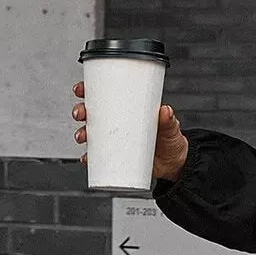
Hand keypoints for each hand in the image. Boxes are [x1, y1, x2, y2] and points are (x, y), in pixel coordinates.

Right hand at [71, 82, 189, 182]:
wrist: (174, 164)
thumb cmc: (170, 140)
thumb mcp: (171, 128)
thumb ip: (169, 120)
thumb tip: (166, 110)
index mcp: (127, 109)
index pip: (104, 95)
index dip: (88, 90)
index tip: (81, 90)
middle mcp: (117, 123)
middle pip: (92, 113)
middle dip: (81, 111)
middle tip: (81, 114)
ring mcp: (115, 140)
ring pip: (91, 133)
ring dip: (81, 133)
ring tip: (83, 136)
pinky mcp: (115, 157)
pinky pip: (97, 157)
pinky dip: (89, 158)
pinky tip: (86, 159)